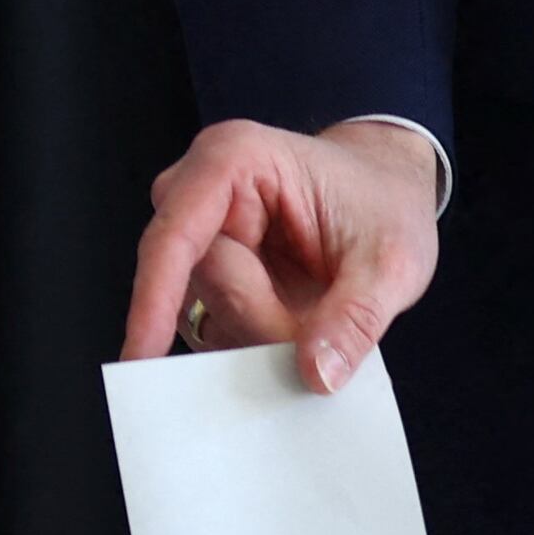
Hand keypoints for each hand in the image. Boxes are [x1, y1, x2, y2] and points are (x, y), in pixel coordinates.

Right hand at [119, 118, 444, 392]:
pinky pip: (210, 323)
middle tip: (316, 325)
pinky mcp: (205, 269)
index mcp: (237, 161)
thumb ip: (354, 320)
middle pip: (191, 285)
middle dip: (252, 322)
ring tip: (313, 316)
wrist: (389, 193)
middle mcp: (203, 191)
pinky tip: (292, 325)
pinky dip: (250, 341)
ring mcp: (200, 232)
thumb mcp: (392, 262)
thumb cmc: (386, 205)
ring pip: (200, 311)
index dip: (153, 298)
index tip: (141, 357)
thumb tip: (315, 373)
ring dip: (254, 334)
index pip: (175, 236)